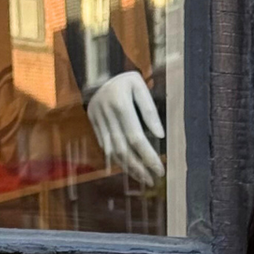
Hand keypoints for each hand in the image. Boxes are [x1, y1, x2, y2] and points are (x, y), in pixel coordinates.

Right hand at [87, 72, 165, 187]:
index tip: (160, 169)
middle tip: (152, 180)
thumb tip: (160, 135)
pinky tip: (129, 169)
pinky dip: (117, 160)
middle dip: (139, 168)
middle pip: (124, 149)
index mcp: (120, 104)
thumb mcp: (139, 86)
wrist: (96, 73)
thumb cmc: (124, 80)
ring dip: (129, 168)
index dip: (148, 156)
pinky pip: (105, 147)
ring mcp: (98, 121)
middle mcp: (107, 114)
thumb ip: (149, 110)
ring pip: (113, 152)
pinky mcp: (93, 125)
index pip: (136, 137)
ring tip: (143, 179)